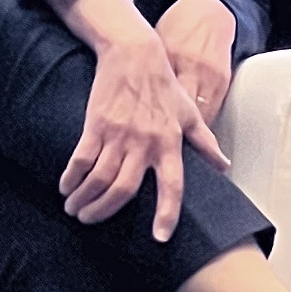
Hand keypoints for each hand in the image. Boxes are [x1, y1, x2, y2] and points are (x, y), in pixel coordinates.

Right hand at [52, 0, 228, 233]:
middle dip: (103, 212)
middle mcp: (145, 142)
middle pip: (123, 189)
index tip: (160, 238)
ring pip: (99, 179)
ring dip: (84, 200)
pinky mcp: (96, 124)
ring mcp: (119, 134)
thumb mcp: (189, 113)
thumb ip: (205, 143)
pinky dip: (70, 178)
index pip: (172, 184)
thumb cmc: (164, 85)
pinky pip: (80, 159)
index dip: (167, 212)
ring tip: (75, 209)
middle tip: (90, 221)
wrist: (135, 53)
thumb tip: (225, 167)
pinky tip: (66, 187)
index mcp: (170, 142)